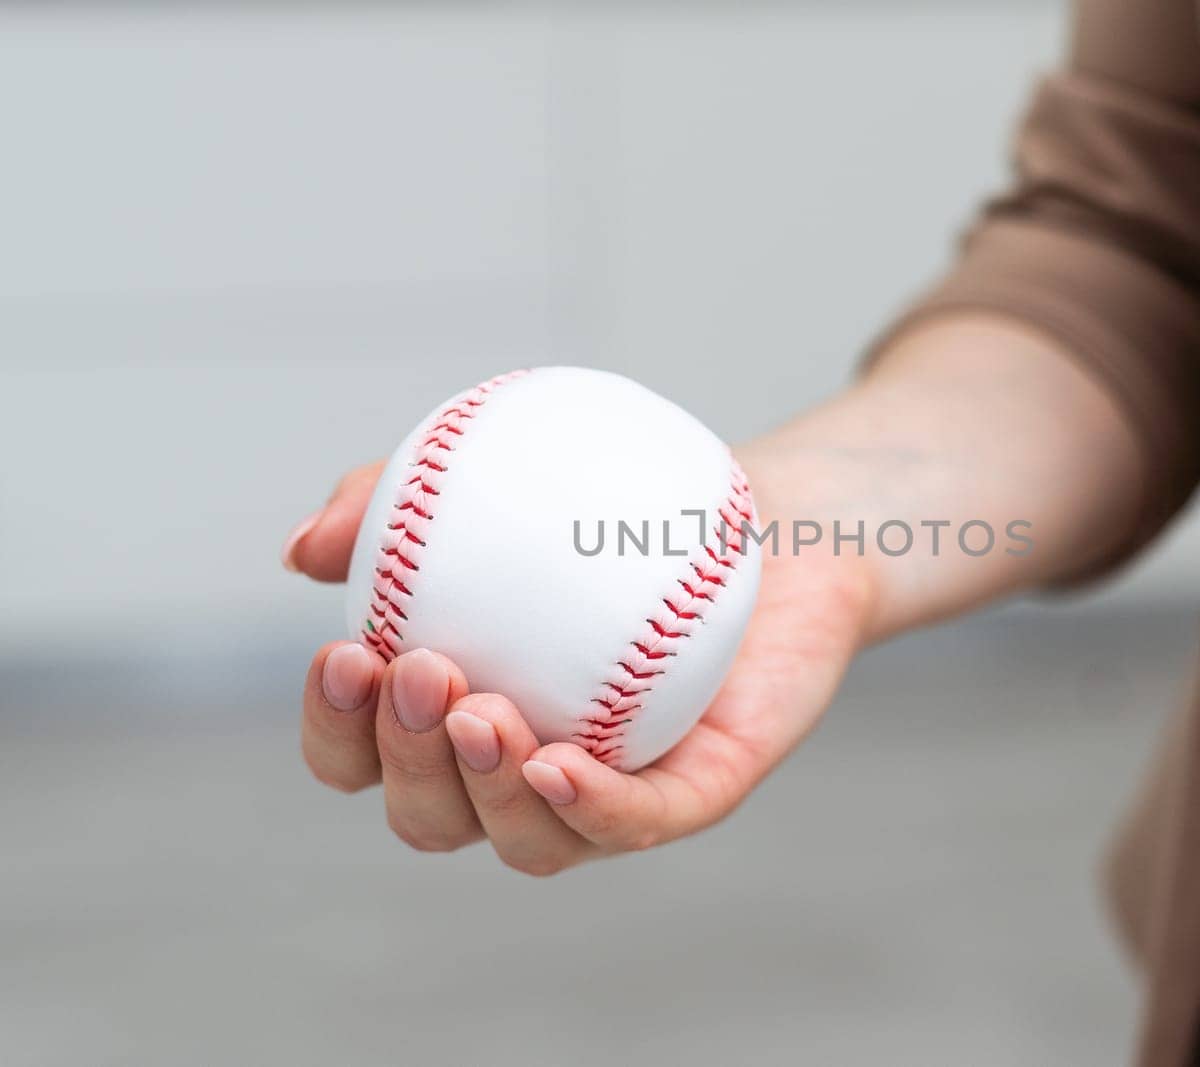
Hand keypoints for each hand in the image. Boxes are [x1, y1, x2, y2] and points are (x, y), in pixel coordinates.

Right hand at [285, 455, 874, 873]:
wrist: (775, 515)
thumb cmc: (625, 507)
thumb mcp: (501, 480)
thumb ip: (391, 503)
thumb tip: (302, 549)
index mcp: (461, 719)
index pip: (365, 757)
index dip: (336, 730)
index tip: (343, 652)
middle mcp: (525, 771)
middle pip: (431, 815)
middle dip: (406, 760)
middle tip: (424, 672)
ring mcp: (612, 792)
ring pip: (528, 841)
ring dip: (486, 790)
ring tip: (484, 712)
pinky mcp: (699, 790)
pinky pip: (637, 823)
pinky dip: (591, 807)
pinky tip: (560, 764)